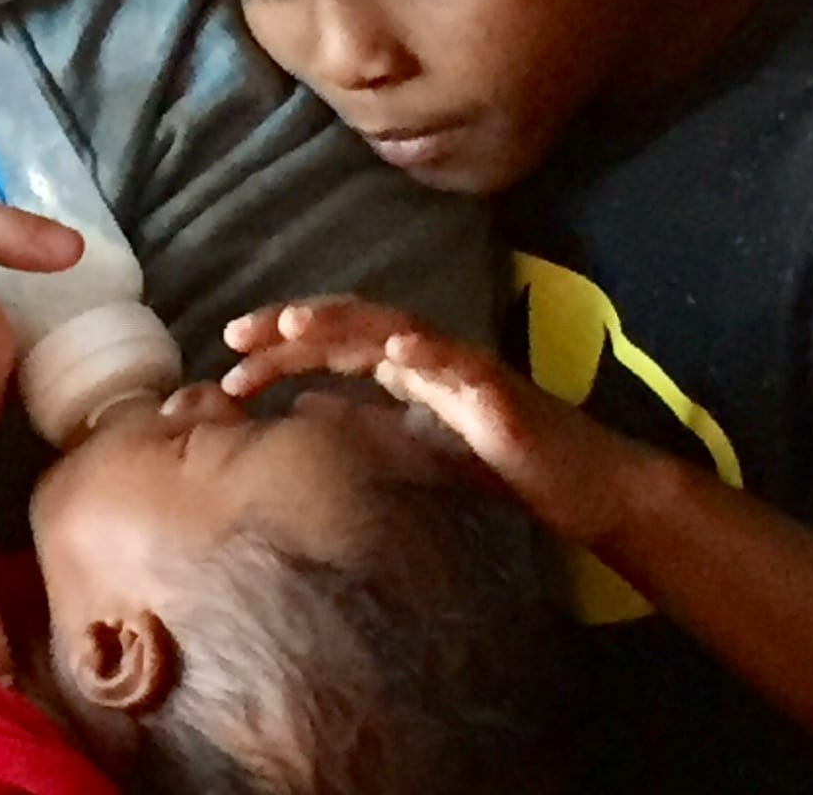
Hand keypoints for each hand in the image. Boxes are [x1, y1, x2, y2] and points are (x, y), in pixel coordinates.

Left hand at [224, 297, 650, 545]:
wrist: (584, 489)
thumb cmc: (501, 468)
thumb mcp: (412, 450)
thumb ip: (364, 427)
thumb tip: (301, 413)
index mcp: (403, 369)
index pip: (329, 345)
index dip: (279, 349)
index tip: (228, 363)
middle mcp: (426, 356)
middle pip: (349, 324)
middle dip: (290, 326)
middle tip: (235, 334)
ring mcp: (461, 367)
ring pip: (394, 329)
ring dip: (342, 323)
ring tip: (295, 324)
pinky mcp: (497, 391)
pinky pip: (458, 365)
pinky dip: (426, 353)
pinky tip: (395, 351)